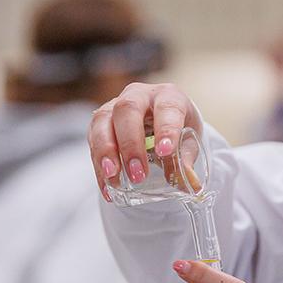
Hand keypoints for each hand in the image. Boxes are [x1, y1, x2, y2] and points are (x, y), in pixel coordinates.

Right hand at [88, 82, 202, 198]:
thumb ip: (187, 160)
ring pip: (102, 121)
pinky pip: (93, 141)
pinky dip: (99, 167)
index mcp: (168, 96)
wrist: (161, 122)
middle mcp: (139, 95)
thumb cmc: (178, 128)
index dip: (165, 129)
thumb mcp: (188, 142)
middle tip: (138, 174)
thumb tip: (190, 184)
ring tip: (114, 178)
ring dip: (106, 152)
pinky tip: (107, 187)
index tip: (165, 152)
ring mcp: (114, 106)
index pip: (166, 108)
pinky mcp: (99, 123)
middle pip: (127, 110)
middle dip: (130, 144)